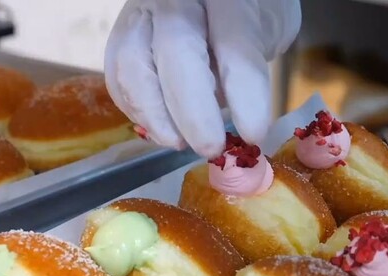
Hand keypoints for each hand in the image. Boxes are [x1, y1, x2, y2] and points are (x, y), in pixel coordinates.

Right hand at [105, 0, 300, 157]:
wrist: (214, 3)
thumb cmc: (250, 16)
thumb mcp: (270, 30)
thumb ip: (253, 67)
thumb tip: (246, 130)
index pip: (233, 42)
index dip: (243, 92)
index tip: (254, 134)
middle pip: (176, 50)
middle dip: (192, 110)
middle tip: (212, 148)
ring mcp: (142, 16)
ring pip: (133, 64)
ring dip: (156, 115)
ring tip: (182, 143)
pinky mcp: (121, 39)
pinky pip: (118, 78)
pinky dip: (138, 112)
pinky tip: (163, 132)